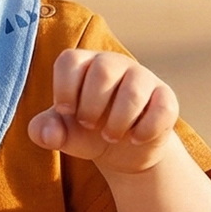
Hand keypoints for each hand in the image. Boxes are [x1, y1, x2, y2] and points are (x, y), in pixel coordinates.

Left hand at [27, 49, 179, 175]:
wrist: (123, 151)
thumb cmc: (88, 132)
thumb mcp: (63, 133)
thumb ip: (45, 131)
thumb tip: (46, 134)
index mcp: (84, 65)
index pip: (70, 60)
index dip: (64, 89)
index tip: (66, 111)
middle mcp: (114, 64)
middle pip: (103, 70)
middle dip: (91, 106)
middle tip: (89, 125)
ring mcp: (143, 78)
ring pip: (133, 91)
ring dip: (117, 123)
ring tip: (110, 136)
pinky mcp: (165, 98)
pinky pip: (161, 109)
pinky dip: (145, 131)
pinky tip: (135, 138)